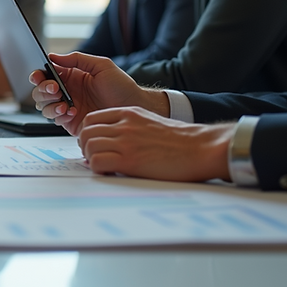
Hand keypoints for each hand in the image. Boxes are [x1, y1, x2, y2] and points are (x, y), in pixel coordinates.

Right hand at [29, 52, 168, 134]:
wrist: (133, 108)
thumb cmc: (122, 86)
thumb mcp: (102, 66)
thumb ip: (77, 59)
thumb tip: (53, 56)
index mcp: (71, 75)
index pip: (46, 74)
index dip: (38, 75)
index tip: (39, 76)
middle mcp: (67, 91)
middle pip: (40, 91)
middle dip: (42, 90)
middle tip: (54, 90)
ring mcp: (67, 106)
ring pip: (44, 106)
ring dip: (50, 105)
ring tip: (64, 104)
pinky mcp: (71, 122)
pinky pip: (55, 119)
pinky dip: (59, 116)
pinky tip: (72, 112)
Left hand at [78, 107, 233, 181]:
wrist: (201, 148)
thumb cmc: (180, 141)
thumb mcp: (149, 122)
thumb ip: (129, 126)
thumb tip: (111, 139)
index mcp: (128, 113)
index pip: (91, 119)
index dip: (87, 133)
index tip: (92, 144)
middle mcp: (124, 124)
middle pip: (86, 132)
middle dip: (85, 147)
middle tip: (94, 158)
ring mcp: (126, 141)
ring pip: (88, 146)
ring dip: (91, 159)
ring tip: (103, 166)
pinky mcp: (129, 160)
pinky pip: (97, 162)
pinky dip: (98, 170)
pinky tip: (109, 172)